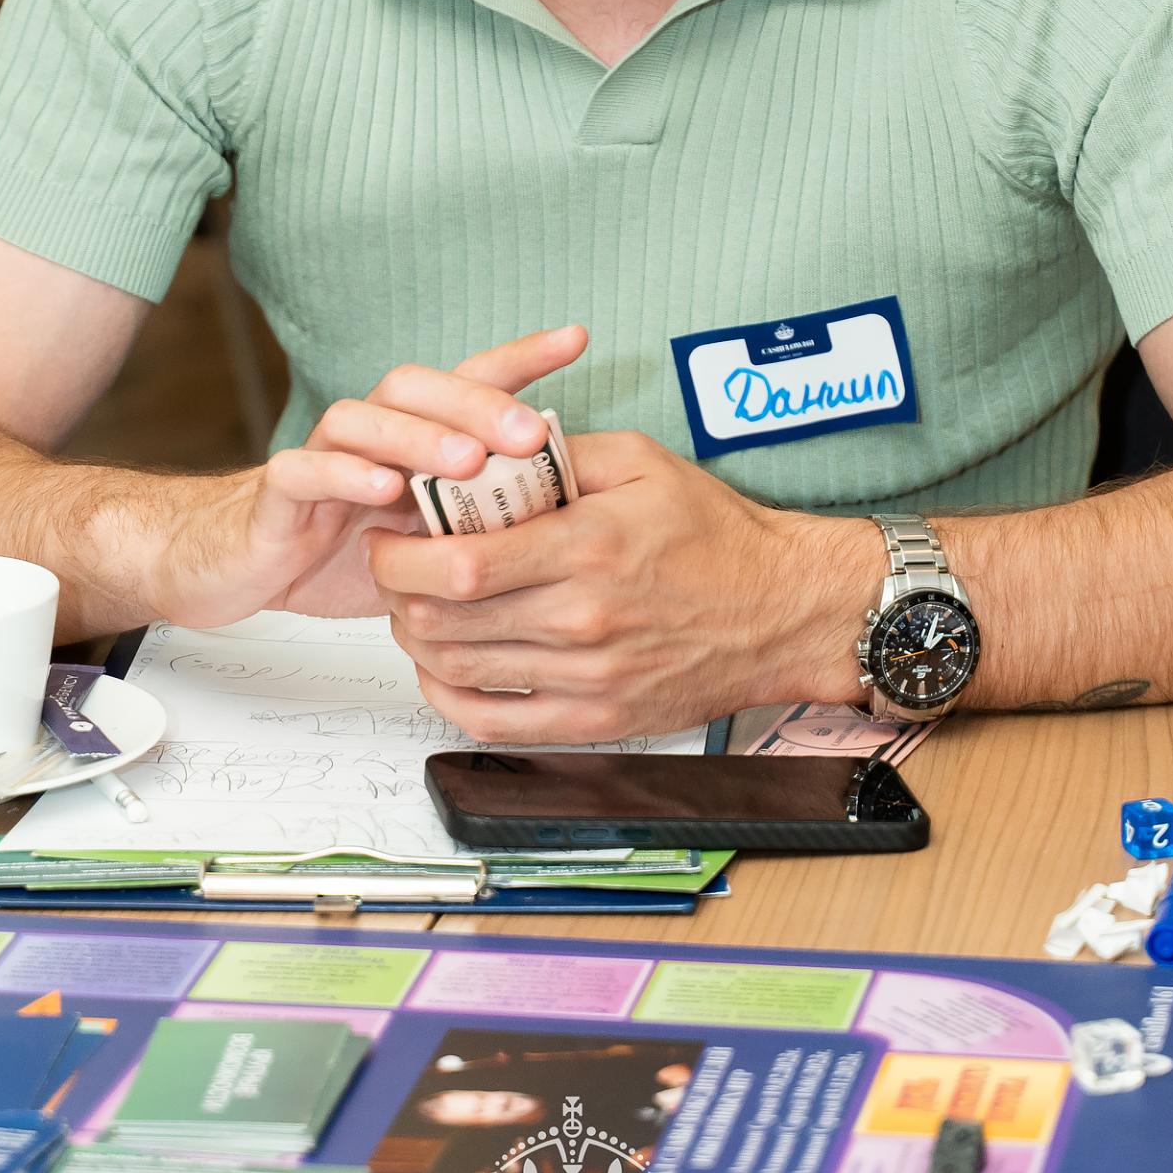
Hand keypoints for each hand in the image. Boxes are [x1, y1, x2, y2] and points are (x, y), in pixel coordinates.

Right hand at [151, 324, 587, 625]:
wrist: (236, 565)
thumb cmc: (338, 548)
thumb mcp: (424, 542)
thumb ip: (478, 526)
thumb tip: (568, 532)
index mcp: (408, 438)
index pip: (466, 381)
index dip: (519, 357)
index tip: (575, 338)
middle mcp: (366, 434)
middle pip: (417, 387)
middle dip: (477, 404)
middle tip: (530, 434)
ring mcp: (319, 457)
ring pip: (363, 418)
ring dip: (419, 435)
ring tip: (467, 462)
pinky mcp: (277, 494)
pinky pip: (304, 470)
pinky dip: (345, 474)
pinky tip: (384, 490)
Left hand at [368, 427, 884, 738]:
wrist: (784, 610)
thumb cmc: (717, 534)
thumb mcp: (641, 461)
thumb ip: (557, 452)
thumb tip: (483, 449)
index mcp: (587, 547)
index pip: (457, 564)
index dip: (400, 553)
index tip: (389, 532)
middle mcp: (581, 620)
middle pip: (443, 620)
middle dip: (396, 590)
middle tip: (392, 563)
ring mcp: (587, 680)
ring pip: (457, 669)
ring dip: (414, 637)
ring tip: (414, 604)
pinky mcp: (595, 722)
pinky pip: (491, 723)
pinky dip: (447, 695)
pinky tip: (440, 665)